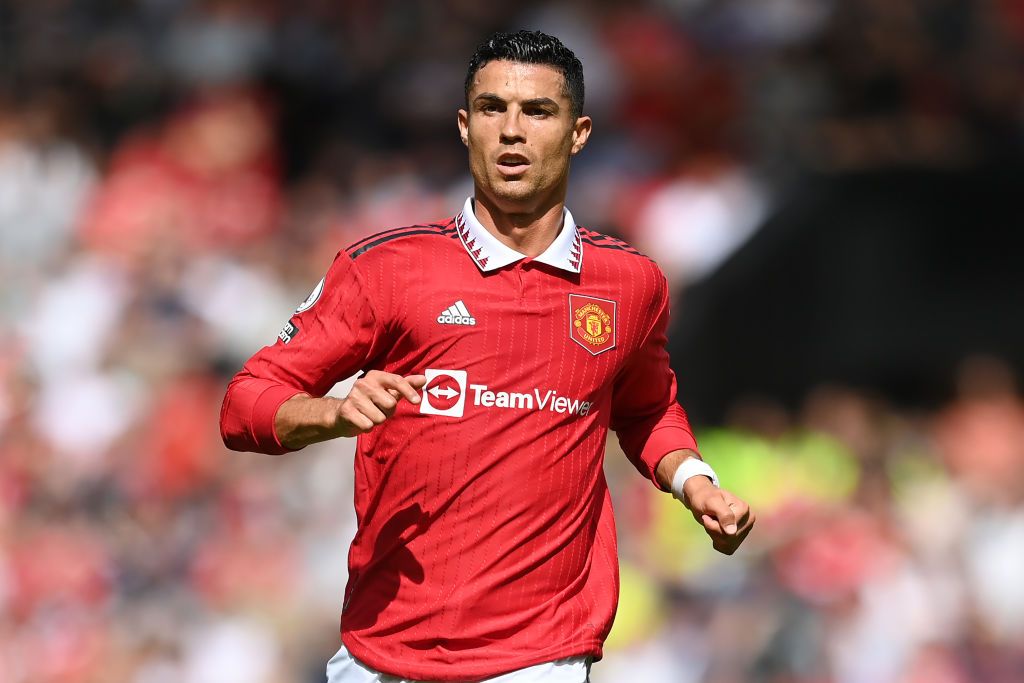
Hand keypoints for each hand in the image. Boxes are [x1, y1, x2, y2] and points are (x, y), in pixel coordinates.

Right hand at [275, 371, 426, 447]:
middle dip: (388, 412)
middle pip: (390, 403)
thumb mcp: (388, 392)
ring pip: (380, 417)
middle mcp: (363, 383)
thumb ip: (406, 385)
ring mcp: (353, 397)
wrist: (343, 414)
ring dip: (377, 420)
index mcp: (375, 376)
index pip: (396, 380)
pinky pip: (368, 425)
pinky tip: (361, 420)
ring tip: (369, 415)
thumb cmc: (370, 402)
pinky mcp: (346, 411)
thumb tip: (424, 380)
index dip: (408, 391)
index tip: (417, 401)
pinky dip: (367, 427)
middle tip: (379, 410)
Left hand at [682, 477, 754, 554]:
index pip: (728, 531)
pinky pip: (728, 549)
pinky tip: (716, 531)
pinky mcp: (740, 537)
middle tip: (709, 518)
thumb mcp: (711, 502)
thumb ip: (723, 514)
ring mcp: (745, 530)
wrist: (703, 498)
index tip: (707, 514)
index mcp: (744, 510)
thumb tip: (732, 532)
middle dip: (713, 530)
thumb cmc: (706, 498)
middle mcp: (748, 520)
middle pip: (729, 539)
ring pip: (728, 545)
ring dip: (715, 536)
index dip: (712, 525)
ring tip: (713, 522)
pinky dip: (718, 542)